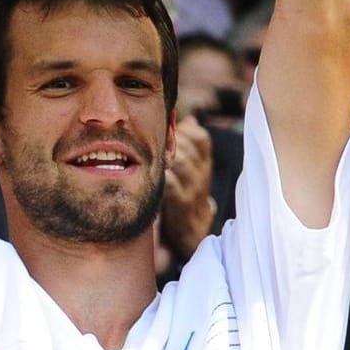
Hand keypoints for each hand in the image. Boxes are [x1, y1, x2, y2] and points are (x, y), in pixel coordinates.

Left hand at [160, 115, 214, 257]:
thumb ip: (189, 144)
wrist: (192, 230)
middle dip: (167, 142)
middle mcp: (202, 174)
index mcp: (204, 163)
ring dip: (161, 156)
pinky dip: (160, 175)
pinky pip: (171, 182)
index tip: (166, 133)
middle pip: (187, 147)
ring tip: (144, 157)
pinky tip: (146, 174)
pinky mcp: (182, 204)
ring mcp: (194, 190)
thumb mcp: (192, 167)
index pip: (200, 138)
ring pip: (180, 161)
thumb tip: (189, 119)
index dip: (183, 131)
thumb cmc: (186, 192)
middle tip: (147, 143)